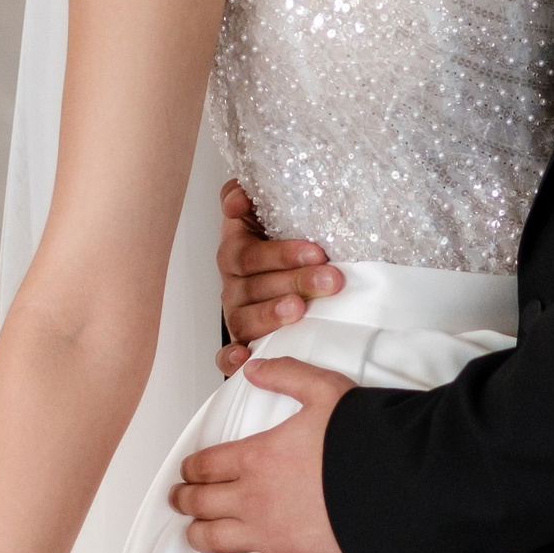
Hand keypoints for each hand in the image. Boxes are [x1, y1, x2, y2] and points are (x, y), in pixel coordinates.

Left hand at [172, 357, 354, 552]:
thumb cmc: (364, 443)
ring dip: (195, 533)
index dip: (190, 469)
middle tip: (179, 500)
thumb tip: (253, 368)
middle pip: (201, 503)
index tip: (187, 473)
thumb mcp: (326, 390)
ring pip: (212, 538)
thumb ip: (286, 374)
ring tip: (192, 530)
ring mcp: (267, 536)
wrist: (397, 491)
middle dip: (185, 500)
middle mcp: (252, 498)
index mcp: (257, 456)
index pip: (205, 465)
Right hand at [215, 179, 342, 374]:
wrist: (278, 268)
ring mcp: (235, 313)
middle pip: (255, 285)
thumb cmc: (277, 240)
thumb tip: (239, 199)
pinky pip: (224, 355)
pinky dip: (231, 359)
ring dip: (272, 314)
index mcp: (237, 251)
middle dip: (295, 282)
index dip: (281, 254)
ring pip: (245, 318)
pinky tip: (246, 358)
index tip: (316, 251)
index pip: (251, 253)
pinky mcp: (239, 341)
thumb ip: (248, 193)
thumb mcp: (265, 209)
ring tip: (299, 310)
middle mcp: (233, 283)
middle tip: (329, 281)